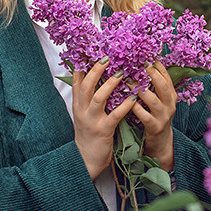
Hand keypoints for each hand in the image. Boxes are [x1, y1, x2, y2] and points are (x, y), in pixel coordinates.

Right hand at [72, 60, 135, 179]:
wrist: (86, 160)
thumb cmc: (88, 135)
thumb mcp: (83, 115)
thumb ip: (88, 99)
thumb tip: (96, 79)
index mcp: (78, 105)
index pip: (77, 81)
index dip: (82, 64)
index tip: (89, 50)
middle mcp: (82, 110)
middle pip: (87, 85)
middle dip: (96, 69)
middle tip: (108, 57)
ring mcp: (92, 120)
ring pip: (99, 97)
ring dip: (111, 83)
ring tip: (122, 73)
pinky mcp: (103, 130)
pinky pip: (115, 115)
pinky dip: (124, 105)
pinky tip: (133, 97)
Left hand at [134, 62, 176, 170]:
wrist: (160, 143)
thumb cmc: (154, 116)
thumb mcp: (158, 100)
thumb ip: (152, 85)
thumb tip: (142, 64)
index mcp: (171, 95)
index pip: (166, 76)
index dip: (157, 65)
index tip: (146, 55)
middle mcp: (170, 104)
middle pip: (163, 85)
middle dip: (151, 73)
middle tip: (138, 63)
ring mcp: (163, 116)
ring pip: (152, 100)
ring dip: (139, 89)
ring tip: (127, 81)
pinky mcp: (154, 127)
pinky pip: (144, 115)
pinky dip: (134, 107)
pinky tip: (125, 101)